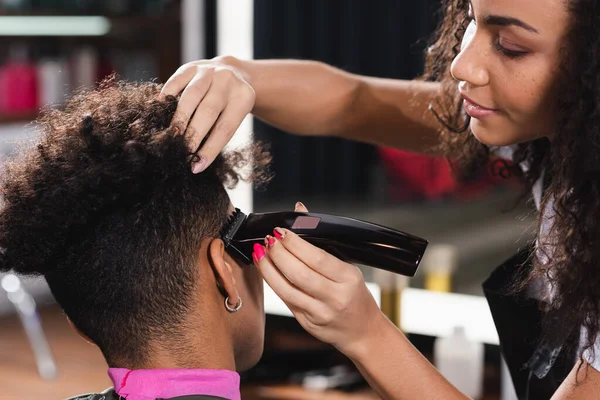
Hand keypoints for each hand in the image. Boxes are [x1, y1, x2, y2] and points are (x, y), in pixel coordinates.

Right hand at [161, 56, 254, 172]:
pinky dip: (167, 97)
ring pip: (191, 96)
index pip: (225, 128)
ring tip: (172, 136)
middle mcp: (227, 81)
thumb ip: (218, 131)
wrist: (232, 72)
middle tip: (182, 152)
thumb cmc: (230, 104)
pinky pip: (176, 81)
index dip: (210, 149)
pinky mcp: (191, 67)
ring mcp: (208, 71)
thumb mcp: (234, 115)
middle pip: (208, 111)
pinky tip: (161, 111)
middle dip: (194, 134)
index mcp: (243, 97)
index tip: (197, 166)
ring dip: (180, 118)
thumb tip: (196, 160)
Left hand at [255, 202, 385, 357]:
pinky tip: (267, 271)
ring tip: (259, 253)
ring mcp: (321, 313)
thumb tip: (300, 210)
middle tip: (267, 240)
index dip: (295, 244)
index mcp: (348, 278)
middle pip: (299, 273)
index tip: (280, 231)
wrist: (364, 331)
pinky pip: (286, 301)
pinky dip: (274, 284)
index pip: (317, 258)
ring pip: (287, 290)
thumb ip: (322, 242)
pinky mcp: (308, 324)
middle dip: (278, 254)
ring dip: (269, 269)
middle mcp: (335, 297)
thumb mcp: (348, 266)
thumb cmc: (355, 294)